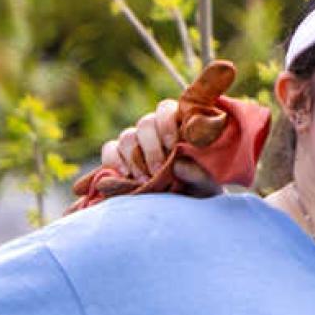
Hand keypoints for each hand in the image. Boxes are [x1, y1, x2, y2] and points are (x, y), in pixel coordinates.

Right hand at [96, 101, 216, 195]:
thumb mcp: (204, 185)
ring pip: (127, 137)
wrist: (180, 205)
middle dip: (152, 149)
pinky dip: (114, 162)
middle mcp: (154, 128)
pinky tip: (125, 176)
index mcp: (178, 125)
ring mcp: (135, 140)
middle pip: (145, 124)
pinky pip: (110, 149)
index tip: (174, 146)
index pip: (166, 109)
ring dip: (135, 159)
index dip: (167, 124)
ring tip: (145, 181)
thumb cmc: (197, 188)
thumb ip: (197, 175)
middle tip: (158, 171)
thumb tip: (177, 164)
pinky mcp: (117, 154)